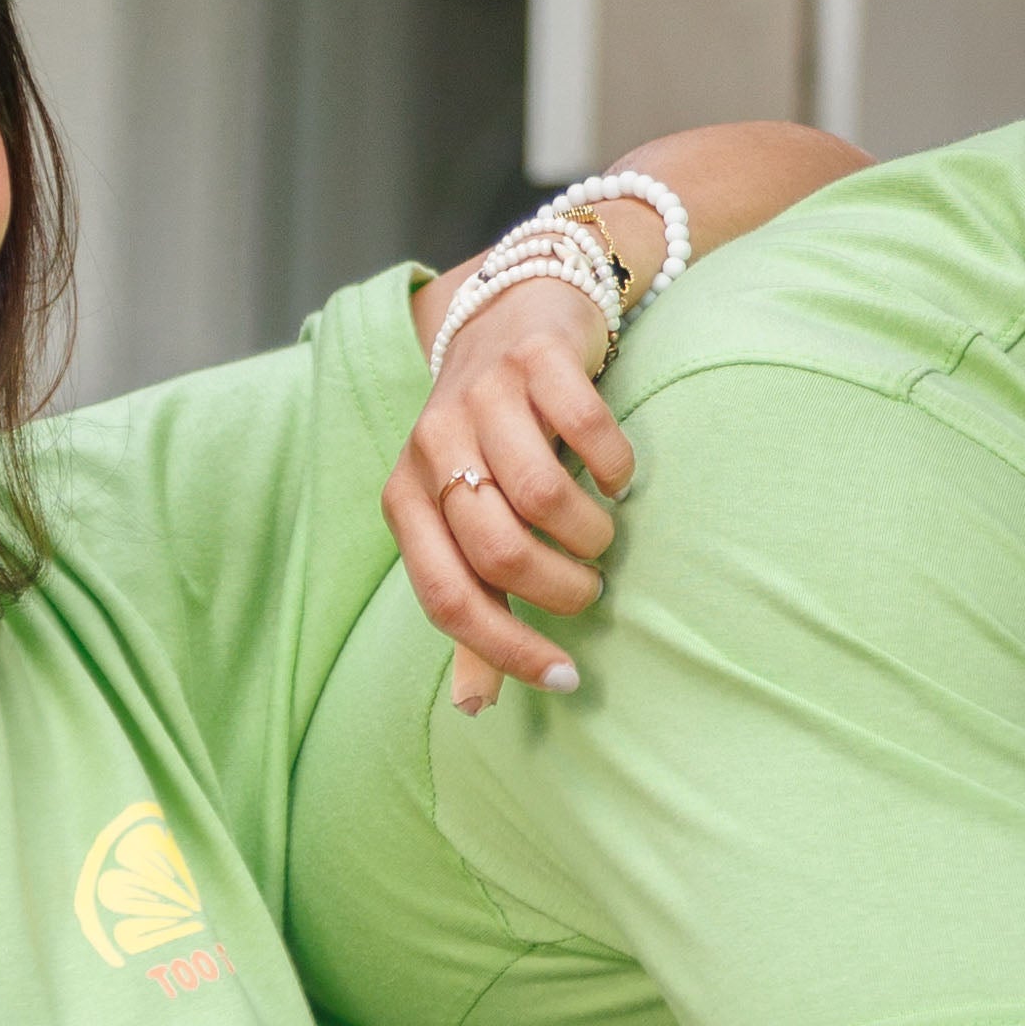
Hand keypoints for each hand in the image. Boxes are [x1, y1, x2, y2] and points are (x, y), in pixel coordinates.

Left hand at [387, 271, 632, 709]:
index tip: (565, 677)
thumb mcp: (468, 525)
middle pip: (498, 552)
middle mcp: (431, 445)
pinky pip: (586, 430)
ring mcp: (481, 395)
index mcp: (405, 497)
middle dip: (559, 589)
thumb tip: (475, 707)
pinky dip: (614, 468)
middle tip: (587, 588)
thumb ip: (473, 608)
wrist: (514, 318)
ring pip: (541, 496)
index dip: (507, 649)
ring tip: (601, 536)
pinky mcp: (534, 357)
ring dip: (589, 534)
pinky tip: (619, 479)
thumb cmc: (493, 444)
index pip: (446, 597)